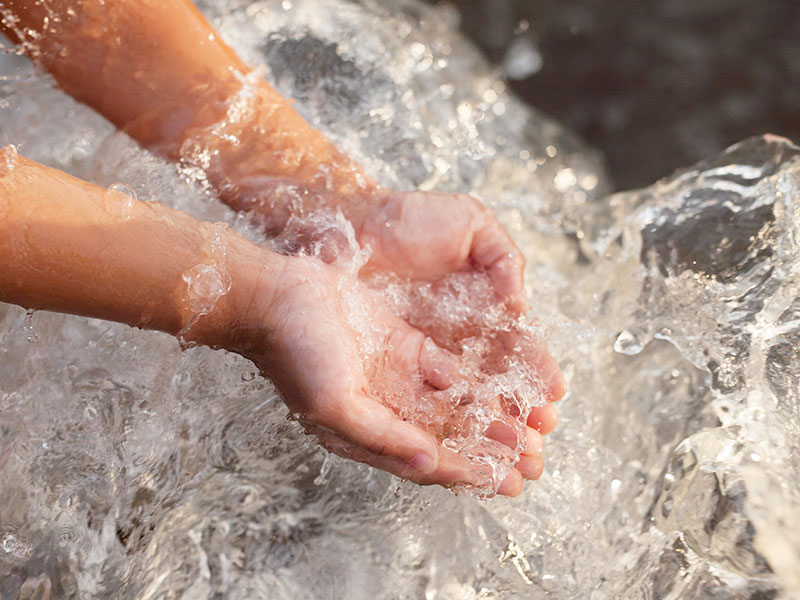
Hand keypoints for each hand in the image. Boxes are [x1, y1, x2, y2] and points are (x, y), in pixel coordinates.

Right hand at [233, 252, 551, 495]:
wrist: (277, 296)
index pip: (425, 462)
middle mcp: (385, 410)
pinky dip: (474, 380)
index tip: (502, 481)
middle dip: (487, 450)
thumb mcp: (334, 403)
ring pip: (452, 405)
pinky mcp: (403, 345)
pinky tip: (504, 386)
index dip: (465, 473)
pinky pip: (446, 369)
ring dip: (488, 416)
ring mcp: (396, 376)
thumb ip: (381, 435)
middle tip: (529, 461)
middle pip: (447, 438)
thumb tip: (428, 462)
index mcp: (366, 433)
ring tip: (528, 427)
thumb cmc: (294, 353)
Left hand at [357, 188, 564, 439]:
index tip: (554, 394)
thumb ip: (503, 257)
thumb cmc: (410, 218)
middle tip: (539, 439)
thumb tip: (521, 303)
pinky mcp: (397, 358)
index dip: (536, 370)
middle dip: (520, 411)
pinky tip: (465, 438)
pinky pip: (427, 393)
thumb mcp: (471, 223)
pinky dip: (448, 417)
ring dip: (491, 425)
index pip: (517, 344)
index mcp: (484, 302)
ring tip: (512, 452)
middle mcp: (461, 333)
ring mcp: (428, 348)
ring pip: (467, 395)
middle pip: (497, 379)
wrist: (352, 223)